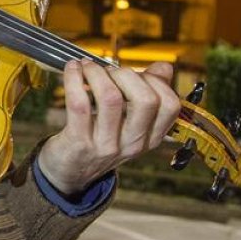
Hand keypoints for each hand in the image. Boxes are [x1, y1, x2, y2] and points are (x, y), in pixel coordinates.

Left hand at [38, 59, 180, 195]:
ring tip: (88, 67)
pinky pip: (79, 103)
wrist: (69, 172)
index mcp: (150, 137)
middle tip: (109, 70)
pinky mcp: (79, 142)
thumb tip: (165, 67)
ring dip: (97, 73)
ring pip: (110, 98)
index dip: (154, 81)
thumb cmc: (100, 139)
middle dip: (127, 74)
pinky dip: (74, 79)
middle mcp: (133, 143)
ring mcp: (106, 145)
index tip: (135, 73)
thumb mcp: (129, 123)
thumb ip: (148, 93)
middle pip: (146, 100)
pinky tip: (72, 69)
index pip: (170, 105)